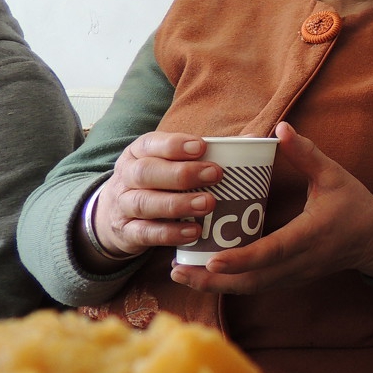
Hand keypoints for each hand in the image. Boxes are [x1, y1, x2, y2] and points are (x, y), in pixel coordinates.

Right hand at [84, 131, 224, 268]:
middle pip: (146, 172)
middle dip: (182, 174)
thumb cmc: (161, 180)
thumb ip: (212, 151)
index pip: (152, 143)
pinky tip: (193, 232)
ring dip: (178, 204)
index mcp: (140, 152)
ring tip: (208, 205)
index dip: (175, 145)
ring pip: (144, 203)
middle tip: (215, 175)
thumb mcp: (173, 161)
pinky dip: (169, 234)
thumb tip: (256, 138)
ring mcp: (123, 205)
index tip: (202, 147)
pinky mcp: (127, 232)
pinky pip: (145, 233)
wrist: (116, 213)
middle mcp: (128, 176)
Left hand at [171, 122, 372, 294]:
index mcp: (311, 235)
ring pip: (252, 287)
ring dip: (216, 286)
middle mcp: (301, 261)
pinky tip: (207, 273)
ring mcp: (296, 274)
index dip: (242, 259)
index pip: (273, 252)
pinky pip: (257, 285)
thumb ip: (307, 154)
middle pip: (253, 280)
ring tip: (182, 274)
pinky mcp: (291, 278)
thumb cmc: (355, 204)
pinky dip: (230, 283)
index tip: (213, 260)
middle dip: (214, 280)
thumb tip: (281, 128)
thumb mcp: (334, 175)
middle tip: (178, 270)